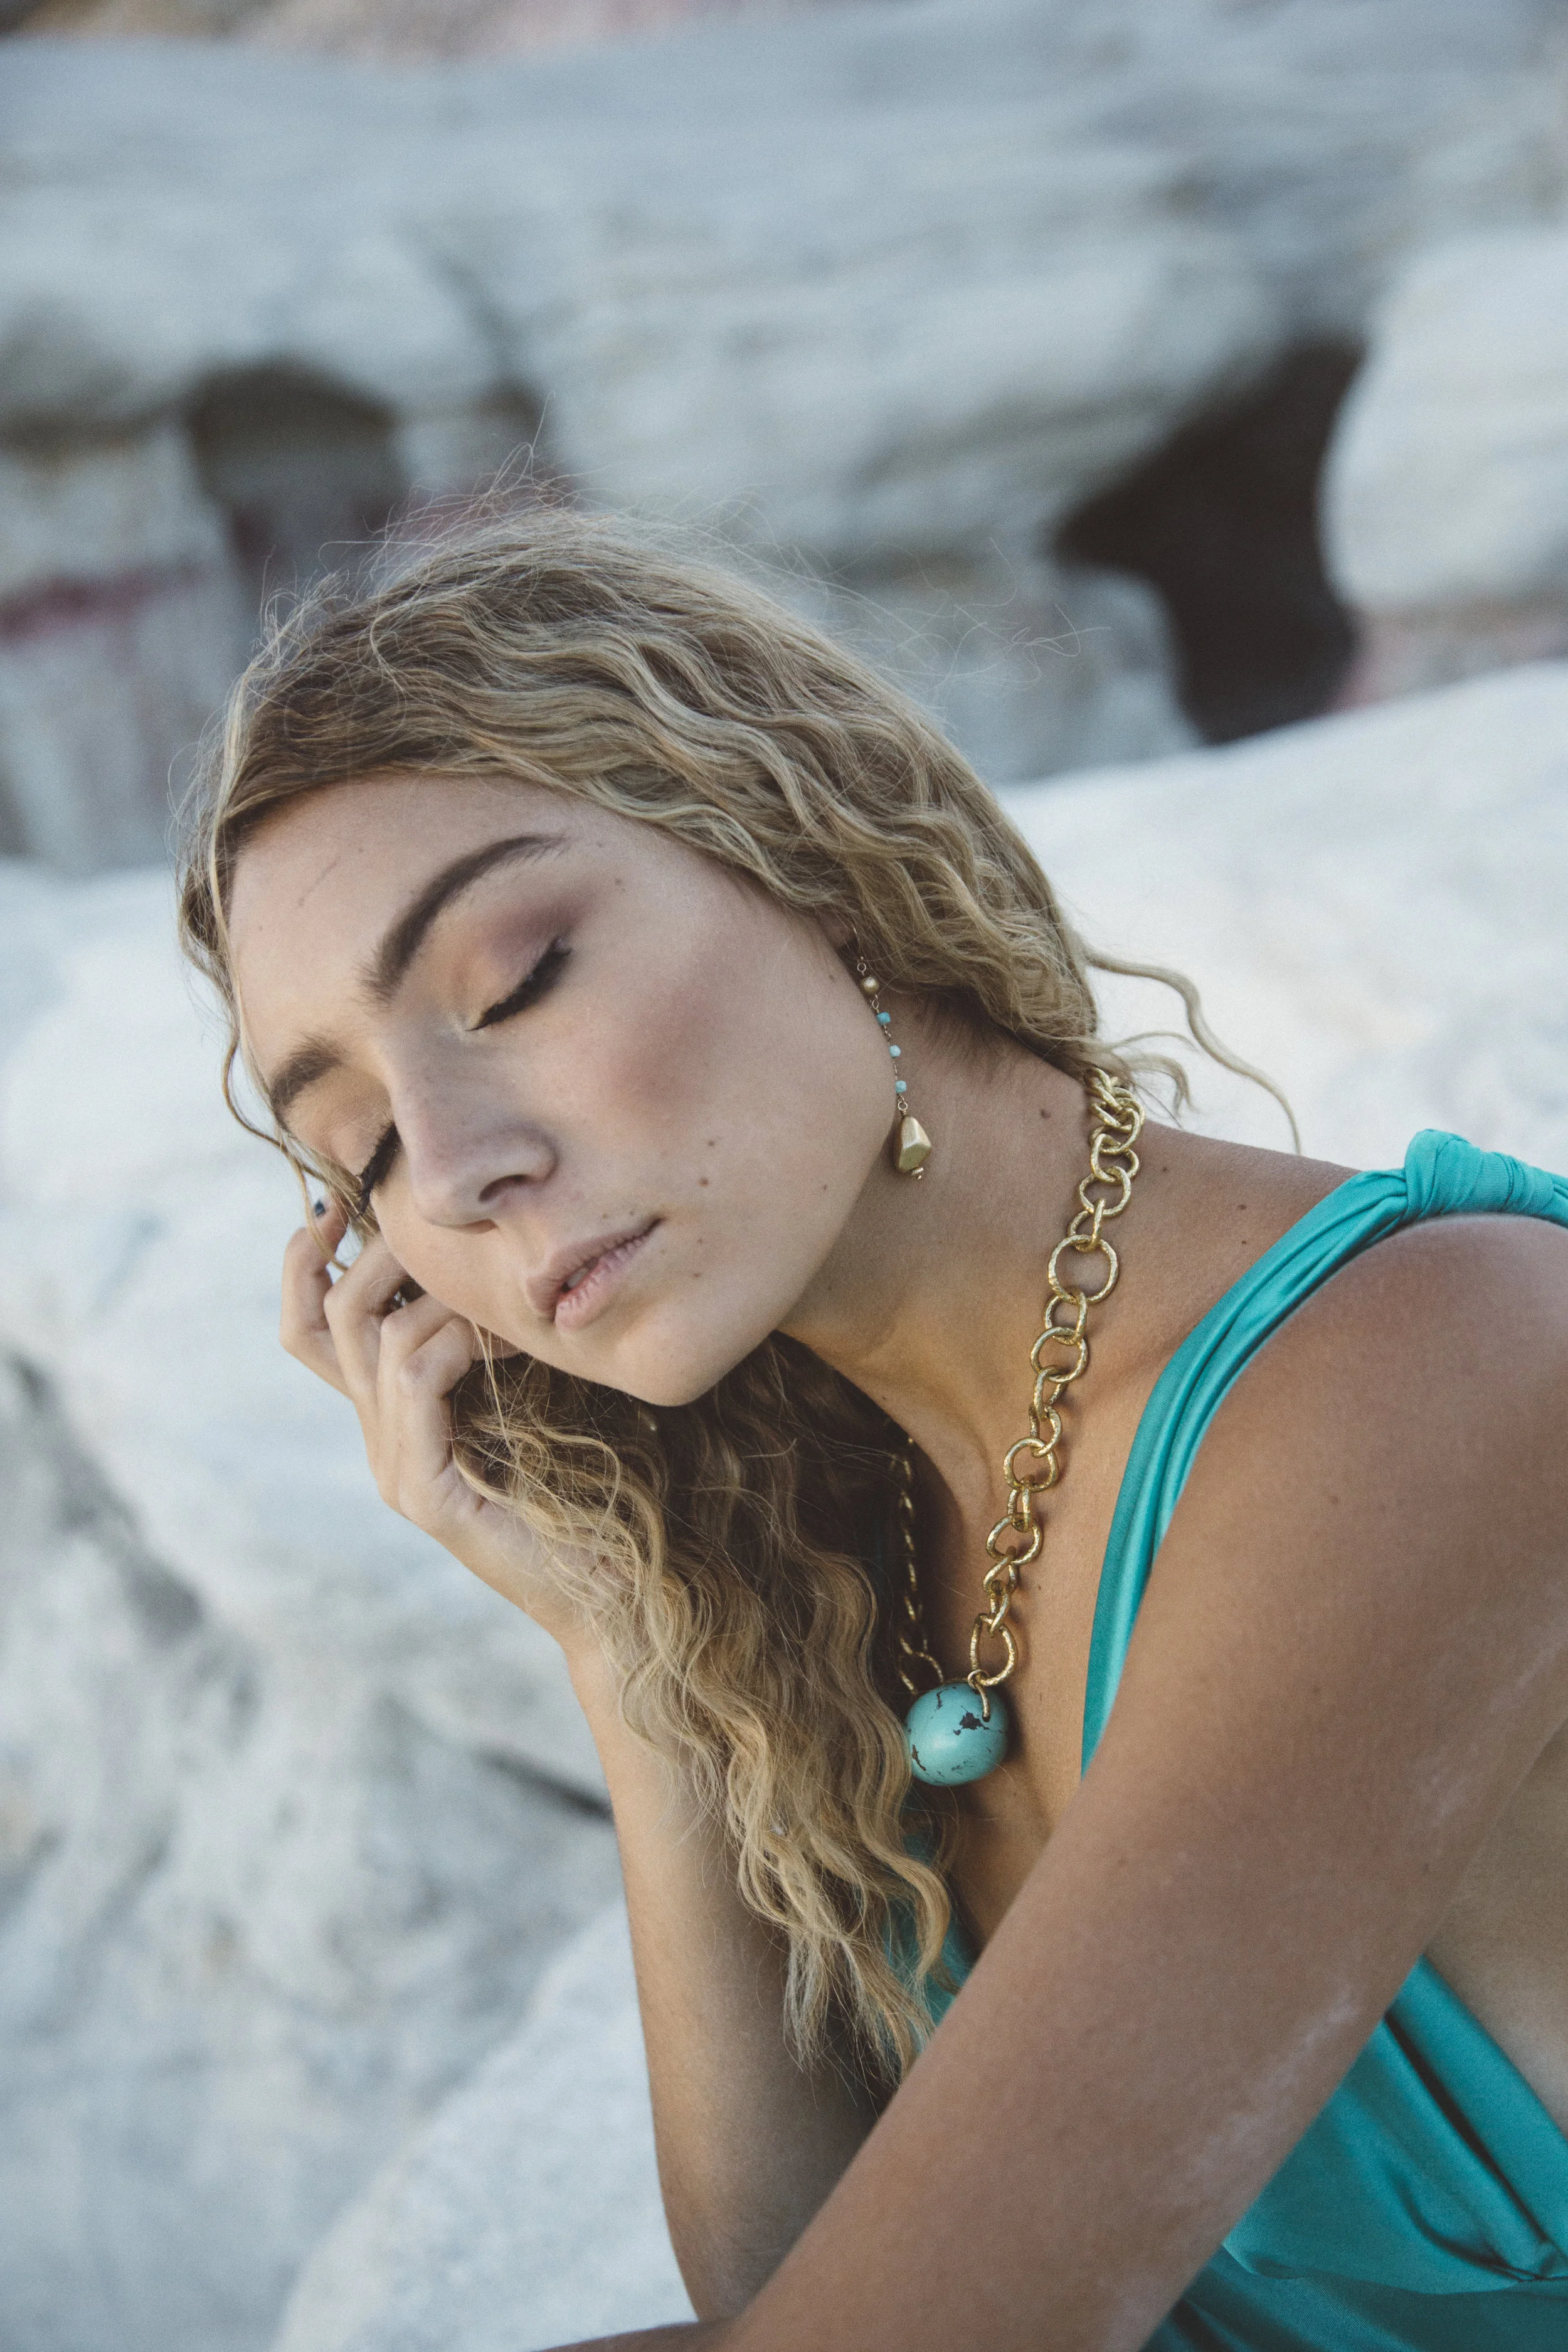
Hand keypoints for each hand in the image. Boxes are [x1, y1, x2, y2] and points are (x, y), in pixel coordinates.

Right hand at [280, 1200, 587, 1646]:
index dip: (304, 1265)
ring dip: (437, 1295)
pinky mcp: (429, 1495)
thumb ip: (493, 1348)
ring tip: (499, 1293)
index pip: (309, 1330)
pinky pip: (416, 1383)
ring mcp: (397, 1472)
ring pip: (374, 1343)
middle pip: (325, 1323)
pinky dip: (456, 1341)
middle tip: (426, 1221)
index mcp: (393, 1420)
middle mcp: (381, 1444)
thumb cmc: (587, 1497)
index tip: (334, 1205)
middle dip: (369, 1253)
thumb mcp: (531, 1396)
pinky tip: (508, 1338)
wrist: (607, 1598)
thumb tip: (489, 1260)